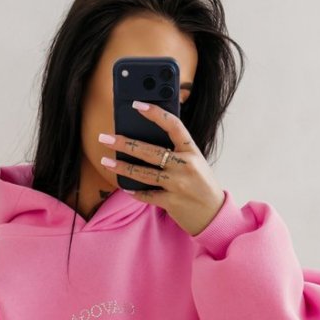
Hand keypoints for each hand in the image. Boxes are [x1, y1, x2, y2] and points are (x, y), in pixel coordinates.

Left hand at [99, 100, 225, 236]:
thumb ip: (176, 152)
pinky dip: (134, 191)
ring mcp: (178, 185)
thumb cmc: (202, 185)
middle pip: (150, 151)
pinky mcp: (172, 202)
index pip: (173, 125)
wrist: (214, 214)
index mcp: (192, 151)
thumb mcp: (195, 163)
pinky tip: (124, 186)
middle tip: (105, 138)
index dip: (155, 113)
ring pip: (144, 173)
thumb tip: (146, 142)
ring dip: (122, 167)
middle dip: (125, 143)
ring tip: (106, 161)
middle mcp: (186, 166)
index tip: (137, 105)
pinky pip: (147, 195)